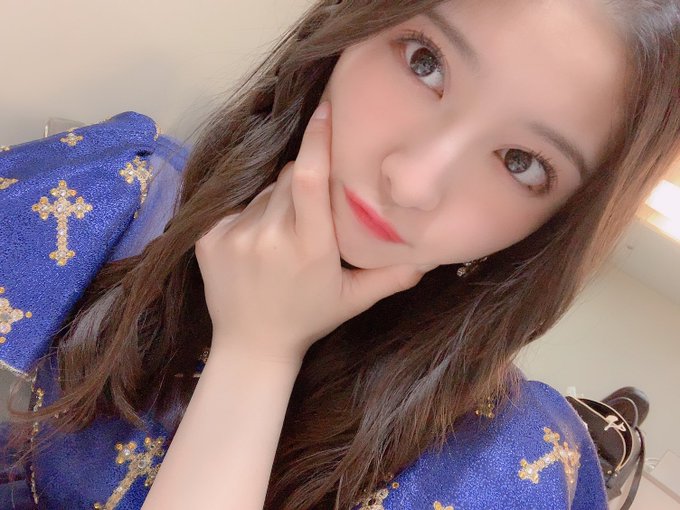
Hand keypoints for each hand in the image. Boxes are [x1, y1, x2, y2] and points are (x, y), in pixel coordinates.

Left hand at [194, 101, 436, 363]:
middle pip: (290, 177)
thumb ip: (392, 276)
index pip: (310, 178)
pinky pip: (235, 205)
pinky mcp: (209, 237)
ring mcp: (234, 236)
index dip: (318, 140)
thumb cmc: (308, 317)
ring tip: (281, 235)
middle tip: (310, 212)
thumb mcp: (353, 299)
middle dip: (303, 179)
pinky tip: (256, 242)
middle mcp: (270, 236)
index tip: (326, 109)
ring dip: (277, 201)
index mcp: (310, 247)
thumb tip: (431, 257)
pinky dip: (250, 214)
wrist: (250, 344)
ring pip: (264, 191)